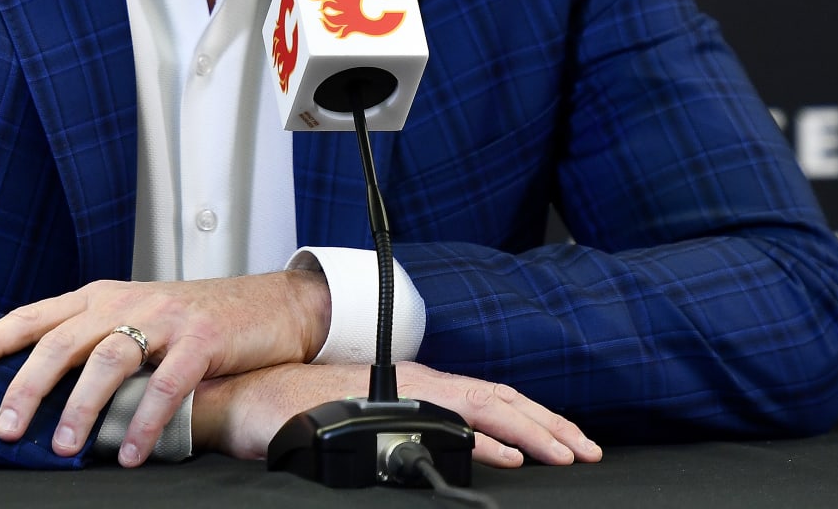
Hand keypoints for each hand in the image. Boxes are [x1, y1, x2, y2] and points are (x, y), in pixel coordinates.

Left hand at [0, 270, 331, 463]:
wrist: (268, 305)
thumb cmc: (194, 319)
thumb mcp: (136, 317)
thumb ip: (94, 340)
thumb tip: (40, 387)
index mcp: (102, 295)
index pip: (36, 314)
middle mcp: (126, 300)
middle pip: (63, 340)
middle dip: (28, 386)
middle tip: (6, 428)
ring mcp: (164, 318)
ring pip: (109, 360)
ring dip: (82, 408)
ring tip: (65, 448)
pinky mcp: (201, 339)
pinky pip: (165, 383)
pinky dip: (144, 421)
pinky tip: (130, 453)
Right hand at [193, 361, 602, 467]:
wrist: (250, 399)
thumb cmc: (297, 408)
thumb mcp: (365, 421)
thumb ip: (405, 430)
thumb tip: (448, 453)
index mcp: (418, 384)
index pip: (488, 398)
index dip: (531, 418)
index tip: (566, 441)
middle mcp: (418, 382)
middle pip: (498, 398)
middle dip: (549, 424)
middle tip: (588, 449)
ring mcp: (404, 390)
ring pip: (484, 405)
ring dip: (531, 429)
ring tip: (566, 451)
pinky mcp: (388, 406)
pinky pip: (446, 420)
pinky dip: (484, 437)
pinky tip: (510, 455)